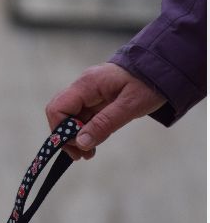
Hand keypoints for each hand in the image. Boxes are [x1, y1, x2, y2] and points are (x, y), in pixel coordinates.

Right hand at [45, 63, 166, 159]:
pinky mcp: (96, 99)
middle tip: (80, 155)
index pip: (58, 108)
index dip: (60, 130)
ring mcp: (88, 93)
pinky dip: (85, 131)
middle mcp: (82, 87)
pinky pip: (83, 117)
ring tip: (88, 153)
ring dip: (76, 136)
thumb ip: (104, 124)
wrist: (163, 68)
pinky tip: (93, 143)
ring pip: (71, 117)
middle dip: (65, 136)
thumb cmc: (148, 84)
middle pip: (60, 113)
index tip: (77, 147)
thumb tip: (80, 143)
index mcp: (87, 85)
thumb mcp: (129, 107)